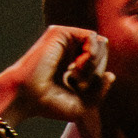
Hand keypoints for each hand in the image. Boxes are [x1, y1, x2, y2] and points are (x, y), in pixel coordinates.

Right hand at [0, 26, 115, 131]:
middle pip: (103, 53)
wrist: (26, 96)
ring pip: (99, 44)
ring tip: (76, 76)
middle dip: (97, 71)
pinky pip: (91, 37)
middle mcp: (68, 50)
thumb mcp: (82, 104)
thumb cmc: (49, 104)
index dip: (98, 78)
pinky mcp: (60, 32)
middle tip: (78, 84)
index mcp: (71, 65)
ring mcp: (64, 40)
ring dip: (94, 64)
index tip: (82, 91)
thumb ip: (99, 91)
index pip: (100, 64)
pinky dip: (91, 54)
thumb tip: (111, 75)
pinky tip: (76, 66)